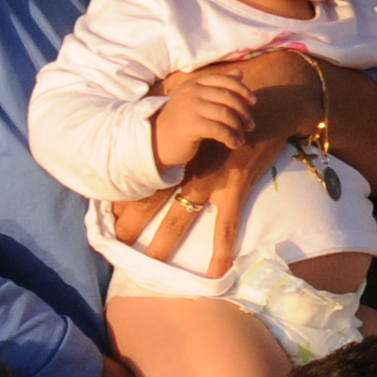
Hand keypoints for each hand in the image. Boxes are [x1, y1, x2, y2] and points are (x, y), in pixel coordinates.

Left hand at [107, 53, 315, 266]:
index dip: (126, 193)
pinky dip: (221, 251)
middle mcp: (189, 167)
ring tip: (150, 264)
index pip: (145, 176)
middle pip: (154, 200)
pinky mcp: (236, 187)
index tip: (109, 211)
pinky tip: (215, 273)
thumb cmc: (233, 105)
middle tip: (115, 243)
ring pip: (182, 217)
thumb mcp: (200, 106)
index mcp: (178, 150)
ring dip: (165, 240)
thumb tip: (155, 102)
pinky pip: (227, 225)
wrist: (268, 105)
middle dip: (133, 222)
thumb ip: (178, 108)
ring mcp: (212, 179)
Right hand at [151, 67, 263, 170]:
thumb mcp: (197, 99)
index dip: (242, 90)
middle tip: (250, 125)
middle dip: (243, 112)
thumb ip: (217, 86)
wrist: (156, 141)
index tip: (252, 102)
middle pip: (228, 98)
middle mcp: (191, 92)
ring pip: (225, 114)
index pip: (224, 80)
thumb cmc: (180, 121)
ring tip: (242, 137)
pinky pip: (219, 130)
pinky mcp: (190, 125)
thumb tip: (240, 74)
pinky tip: (234, 144)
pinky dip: (231, 138)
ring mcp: (190, 107)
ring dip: (238, 127)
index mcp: (194, 83)